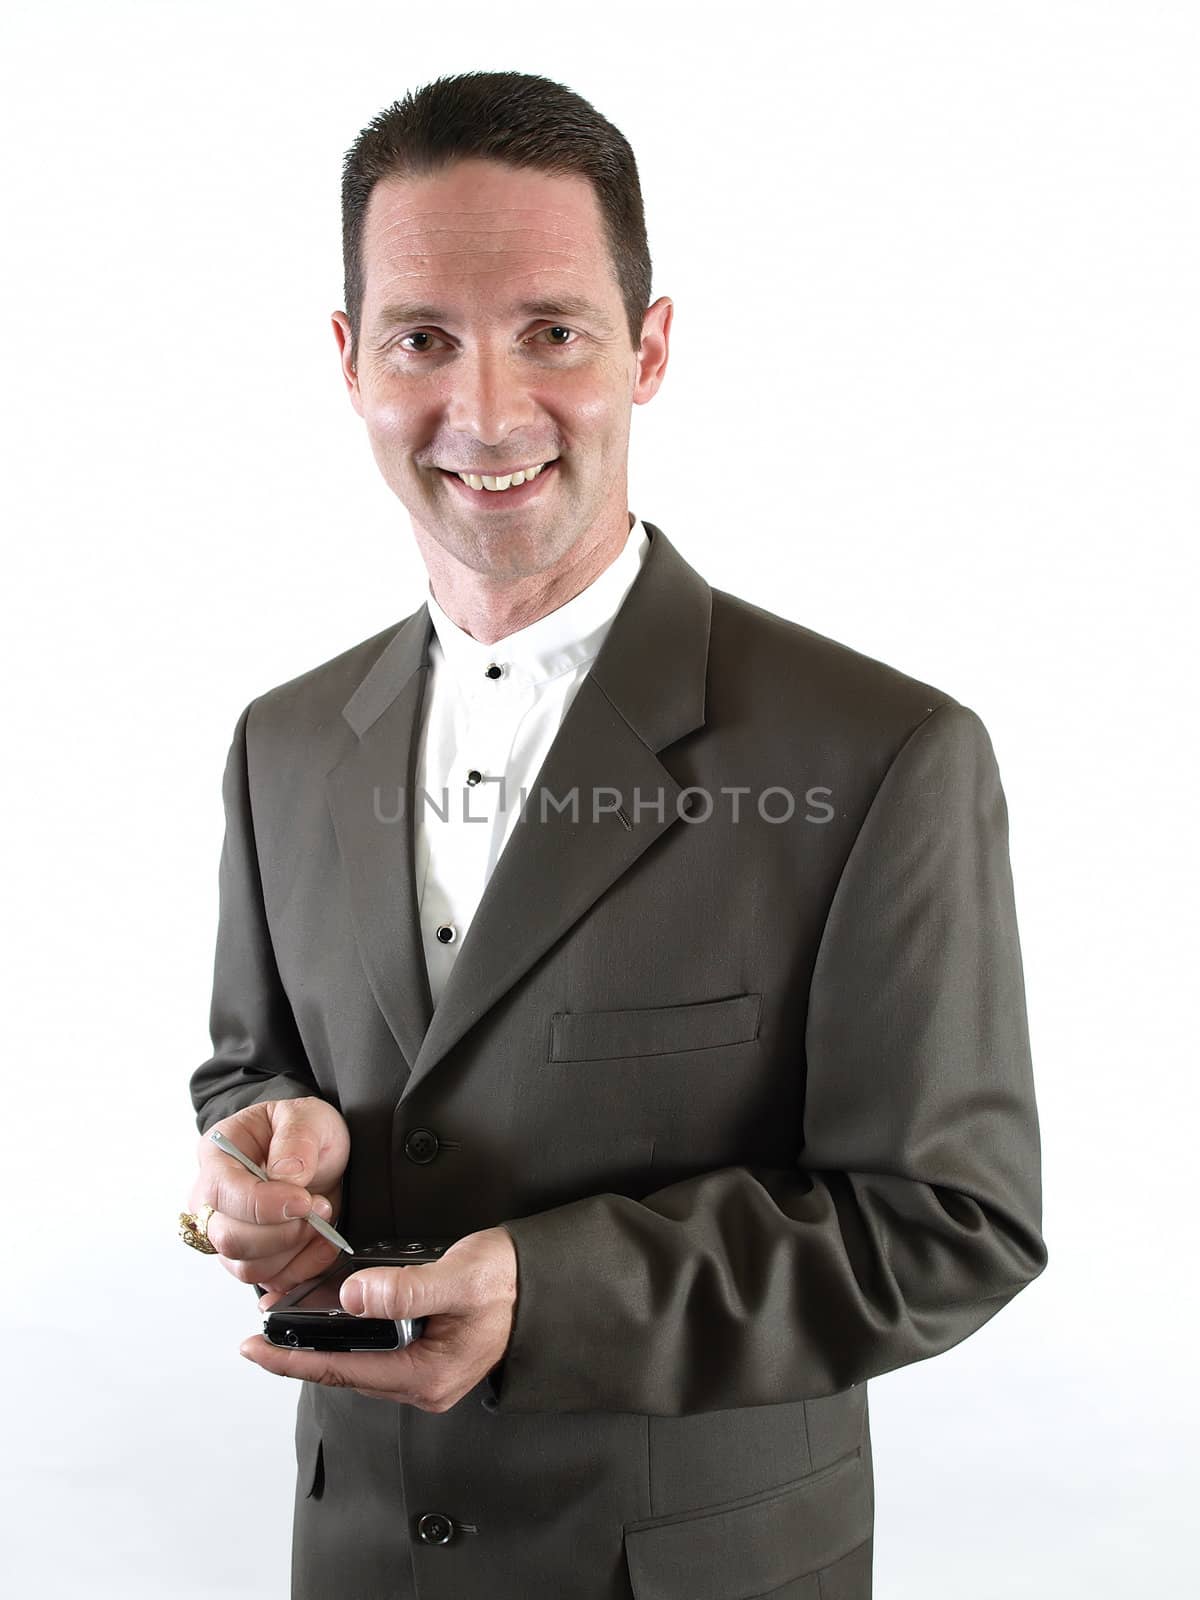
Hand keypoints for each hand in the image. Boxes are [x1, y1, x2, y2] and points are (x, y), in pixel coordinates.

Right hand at [188, 1096, 350, 1294]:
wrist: (320, 1152)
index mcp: (217, 1156)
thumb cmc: (304, 1130)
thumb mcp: (308, 1117)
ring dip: (295, 1249)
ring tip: (322, 1220)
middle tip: (319, 1207)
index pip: (222, 1192)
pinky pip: (271, 1280)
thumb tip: (285, 1176)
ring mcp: (230, 1233)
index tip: (303, 1201)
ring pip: (248, 1266)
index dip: (263, 1204)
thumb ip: (296, 1140)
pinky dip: (302, 1267)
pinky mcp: (253, 1258)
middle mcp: (213, 1201)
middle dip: (284, 1230)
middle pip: (229, 1238)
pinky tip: (322, 1242)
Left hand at [240, 1226, 518, 1412]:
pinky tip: (332, 1320)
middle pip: (345, 1373)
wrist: (544, 1284)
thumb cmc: (509, 1281)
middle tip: (259, 1333)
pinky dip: (347, 1338)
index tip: (254, 1348)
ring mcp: (426, 1374)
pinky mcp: (427, 1358)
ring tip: (286, 1325)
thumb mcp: (459, 1277)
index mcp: (427, 1374)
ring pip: (358, 1364)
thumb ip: (405, 1290)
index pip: (343, 1371)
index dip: (294, 1360)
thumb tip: (352, 1298)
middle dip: (299, 1354)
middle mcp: (423, 1384)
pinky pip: (375, 1353)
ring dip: (322, 1346)